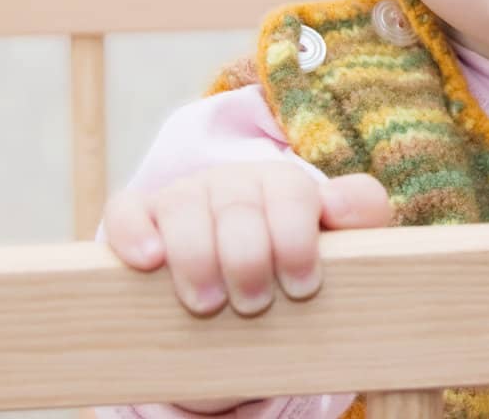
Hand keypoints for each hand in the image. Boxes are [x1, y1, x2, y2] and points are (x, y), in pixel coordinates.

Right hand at [103, 161, 392, 315]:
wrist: (240, 292)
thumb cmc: (293, 268)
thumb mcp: (340, 244)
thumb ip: (361, 214)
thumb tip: (341, 204)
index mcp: (283, 185)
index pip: (291, 193)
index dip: (297, 240)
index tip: (302, 287)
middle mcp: (233, 183)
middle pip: (237, 207)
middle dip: (248, 259)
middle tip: (254, 304)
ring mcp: (185, 197)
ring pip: (183, 207)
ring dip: (196, 257)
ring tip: (208, 304)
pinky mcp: (140, 218)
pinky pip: (128, 212)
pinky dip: (134, 233)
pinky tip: (149, 261)